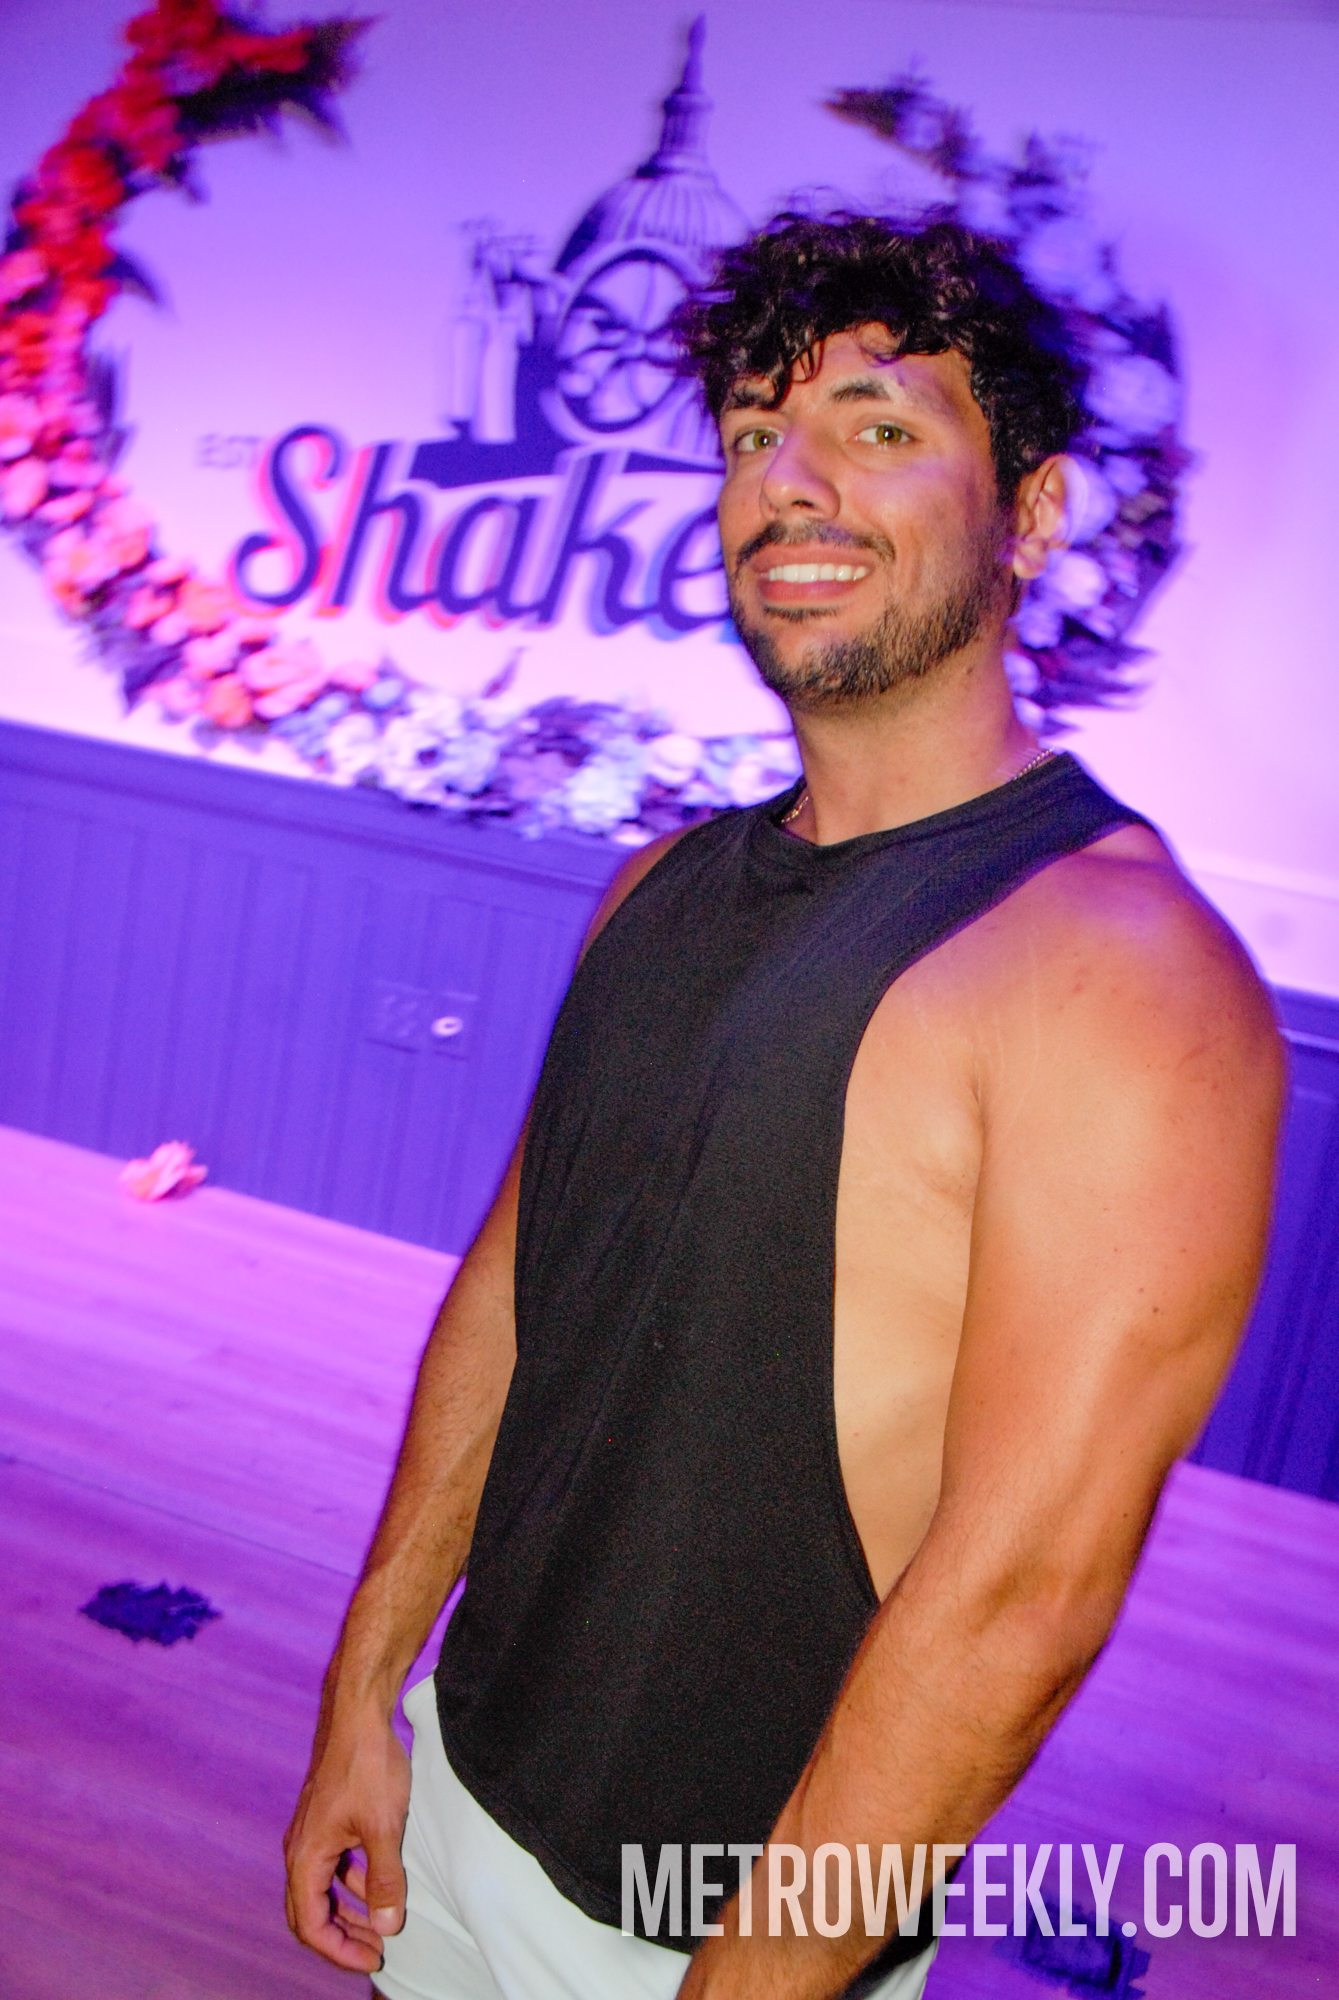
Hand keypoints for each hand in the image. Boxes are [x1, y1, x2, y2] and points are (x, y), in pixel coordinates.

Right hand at [284, 1702, 411, 1970]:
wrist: (359, 1713)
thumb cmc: (367, 1765)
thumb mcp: (383, 1828)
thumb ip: (384, 1880)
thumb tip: (386, 1926)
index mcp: (305, 1857)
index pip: (310, 1925)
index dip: (339, 1951)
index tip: (372, 1959)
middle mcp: (301, 1848)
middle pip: (310, 1912)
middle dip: (341, 1937)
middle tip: (375, 1950)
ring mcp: (313, 1832)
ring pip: (322, 1889)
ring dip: (348, 1911)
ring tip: (381, 1923)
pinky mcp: (327, 1818)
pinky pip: (333, 1864)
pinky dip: (352, 1882)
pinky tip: (379, 1882)